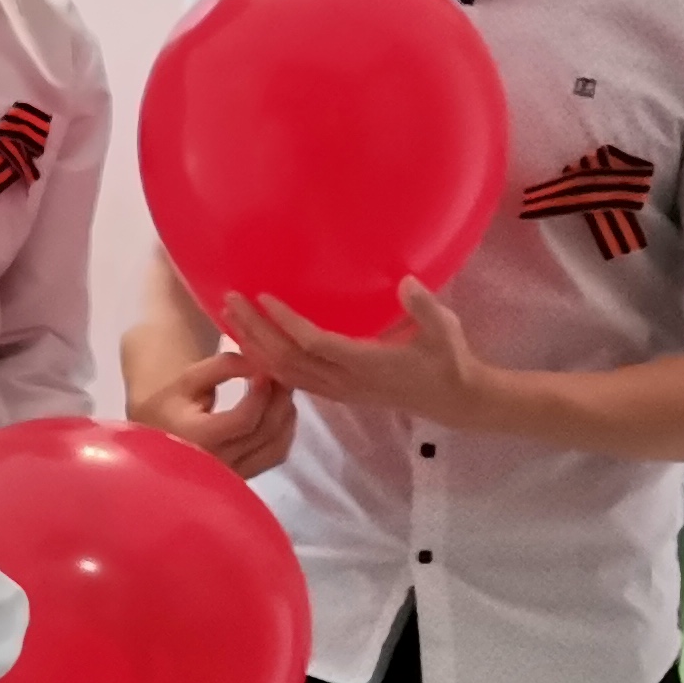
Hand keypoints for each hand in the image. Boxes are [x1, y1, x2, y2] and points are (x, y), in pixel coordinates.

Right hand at [130, 343, 298, 476]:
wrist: (158, 438)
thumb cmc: (169, 406)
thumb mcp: (188, 379)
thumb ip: (222, 366)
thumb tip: (259, 363)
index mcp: (197, 438)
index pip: (244, 420)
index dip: (262, 394)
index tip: (266, 371)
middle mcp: (217, 462)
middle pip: (265, 432)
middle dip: (280, 399)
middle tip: (282, 374)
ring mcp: (233, 474)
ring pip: (277, 446)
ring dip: (286, 415)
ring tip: (281, 390)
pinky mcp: (245, 477)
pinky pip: (276, 456)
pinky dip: (285, 432)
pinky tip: (278, 412)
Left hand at [227, 281, 485, 418]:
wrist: (453, 401)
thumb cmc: (448, 360)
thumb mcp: (445, 331)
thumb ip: (425, 308)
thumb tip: (405, 281)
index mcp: (366, 364)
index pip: (315, 344)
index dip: (287, 323)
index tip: (263, 297)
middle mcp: (345, 381)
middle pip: (288, 360)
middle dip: (256, 331)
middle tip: (231, 300)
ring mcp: (338, 390)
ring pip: (284, 374)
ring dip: (255, 347)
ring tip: (230, 317)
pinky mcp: (336, 393)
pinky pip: (291, 381)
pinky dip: (266, 363)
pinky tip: (251, 344)